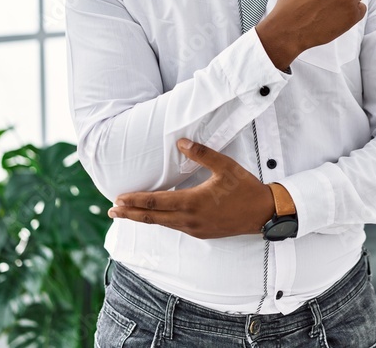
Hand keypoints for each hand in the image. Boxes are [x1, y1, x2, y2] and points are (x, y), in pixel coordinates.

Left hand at [107, 139, 274, 239]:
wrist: (263, 214)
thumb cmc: (245, 189)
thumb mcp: (225, 167)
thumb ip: (202, 154)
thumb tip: (181, 142)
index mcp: (192, 203)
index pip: (156, 202)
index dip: (136, 201)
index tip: (119, 198)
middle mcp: (189, 220)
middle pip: (153, 218)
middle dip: (131, 214)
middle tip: (112, 210)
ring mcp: (195, 229)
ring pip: (162, 224)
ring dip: (143, 218)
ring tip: (128, 213)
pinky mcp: (201, 233)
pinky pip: (175, 226)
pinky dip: (160, 220)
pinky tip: (156, 216)